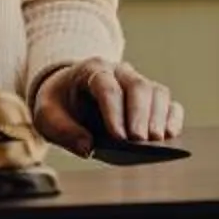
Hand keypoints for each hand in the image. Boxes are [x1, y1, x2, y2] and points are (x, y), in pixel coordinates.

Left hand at [33, 58, 184, 154]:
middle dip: (140, 115)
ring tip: (155, 142)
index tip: (119, 138)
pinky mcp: (151, 98)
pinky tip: (170, 135)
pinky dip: (173, 117)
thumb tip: (87, 148)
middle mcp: (119, 72)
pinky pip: (169, 102)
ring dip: (158, 117)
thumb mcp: (46, 115)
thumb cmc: (59, 104)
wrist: (68, 92)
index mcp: (92, 70)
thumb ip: (62, 130)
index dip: (114, 112)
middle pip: (137, 86)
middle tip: (140, 141)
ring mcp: (138, 82)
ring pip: (157, 92)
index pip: (107, 87)